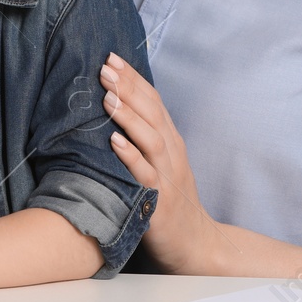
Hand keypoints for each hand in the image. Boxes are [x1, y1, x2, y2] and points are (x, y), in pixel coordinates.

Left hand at [100, 52, 220, 274]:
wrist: (196, 244)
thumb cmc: (171, 200)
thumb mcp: (162, 162)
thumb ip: (145, 135)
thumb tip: (117, 104)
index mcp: (171, 141)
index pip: (153, 102)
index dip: (134, 79)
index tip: (112, 57)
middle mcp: (172, 154)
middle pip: (152, 114)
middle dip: (129, 88)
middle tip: (105, 67)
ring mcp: (168, 177)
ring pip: (151, 140)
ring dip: (130, 117)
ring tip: (109, 97)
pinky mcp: (160, 203)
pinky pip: (145, 176)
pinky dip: (131, 157)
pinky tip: (114, 141)